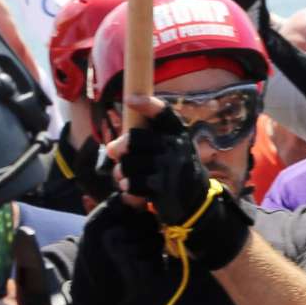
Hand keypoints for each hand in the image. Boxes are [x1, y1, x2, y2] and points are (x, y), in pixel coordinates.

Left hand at [108, 98, 253, 267]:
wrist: (196, 205)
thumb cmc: (175, 173)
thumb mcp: (170, 151)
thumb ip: (143, 144)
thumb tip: (109, 147)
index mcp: (178, 134)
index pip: (163, 113)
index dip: (147, 104)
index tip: (130, 99)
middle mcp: (176, 147)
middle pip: (133, 139)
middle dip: (120, 148)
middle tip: (117, 155)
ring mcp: (170, 167)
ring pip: (128, 163)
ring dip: (121, 172)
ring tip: (126, 177)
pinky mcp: (163, 187)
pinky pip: (132, 183)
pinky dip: (128, 187)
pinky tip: (132, 190)